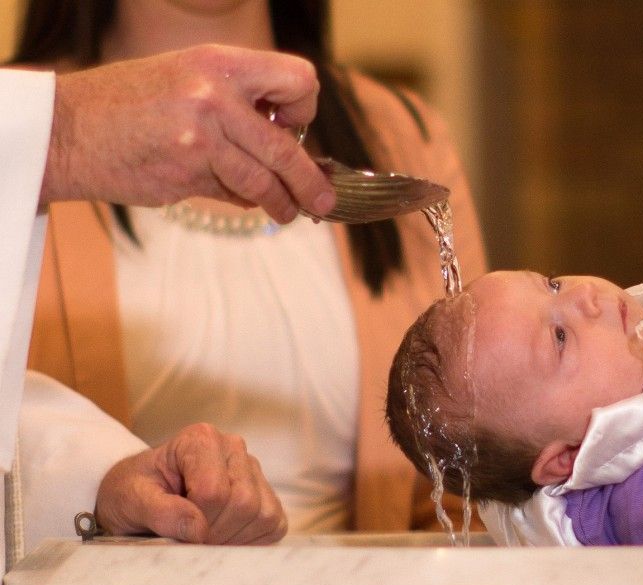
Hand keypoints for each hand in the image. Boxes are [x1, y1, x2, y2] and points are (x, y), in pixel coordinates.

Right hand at [41, 44, 334, 222]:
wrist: (70, 129)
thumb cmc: (133, 103)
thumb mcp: (188, 75)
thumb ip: (239, 98)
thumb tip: (292, 135)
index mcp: (221, 63)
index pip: (299, 80)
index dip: (305, 109)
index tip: (294, 127)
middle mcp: (214, 95)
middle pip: (287, 145)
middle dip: (311, 181)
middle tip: (323, 201)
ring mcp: (201, 137)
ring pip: (265, 180)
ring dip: (283, 203)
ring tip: (288, 214)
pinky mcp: (187, 173)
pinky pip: (235, 194)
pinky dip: (245, 202)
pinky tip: (243, 201)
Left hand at [95, 423, 287, 544]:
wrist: (140, 495)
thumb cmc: (134, 492)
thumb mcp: (131, 499)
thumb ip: (160, 511)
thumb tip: (197, 529)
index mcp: (201, 440)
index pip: (214, 491)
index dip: (194, 521)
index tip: (171, 528)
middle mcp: (234, 448)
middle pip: (243, 503)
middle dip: (213, 532)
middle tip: (187, 538)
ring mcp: (254, 471)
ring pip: (263, 515)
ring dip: (231, 539)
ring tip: (203, 536)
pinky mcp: (267, 494)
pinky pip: (275, 524)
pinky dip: (250, 540)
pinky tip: (223, 536)